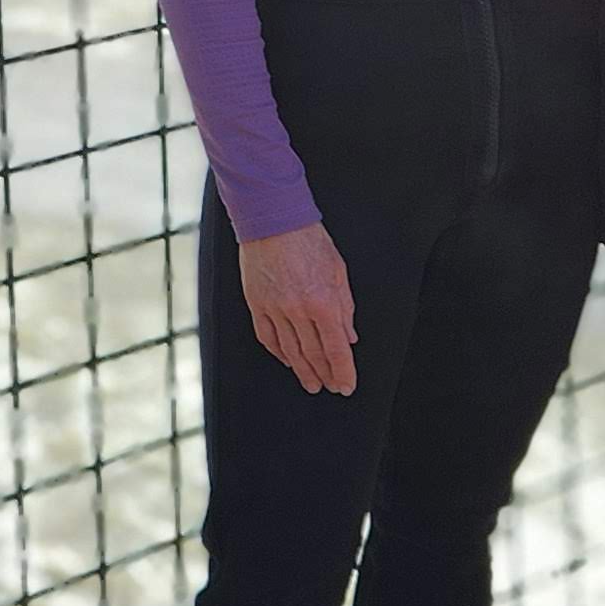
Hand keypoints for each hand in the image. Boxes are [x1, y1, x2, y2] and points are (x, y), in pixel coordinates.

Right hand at [236, 221, 358, 393]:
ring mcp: (274, 309)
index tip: (346, 385)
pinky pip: (267, 337)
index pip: (336, 349)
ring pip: (290, 351)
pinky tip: (287, 361)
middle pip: (313, 354)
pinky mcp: (256, 303)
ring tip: (311, 384)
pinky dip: (278, 353)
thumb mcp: (338, 271)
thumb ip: (345, 307)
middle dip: (325, 375)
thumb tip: (349, 336)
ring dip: (303, 371)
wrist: (273, 218)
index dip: (343, 371)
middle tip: (330, 387)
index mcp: (323, 302)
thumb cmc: (308, 239)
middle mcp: (298, 310)